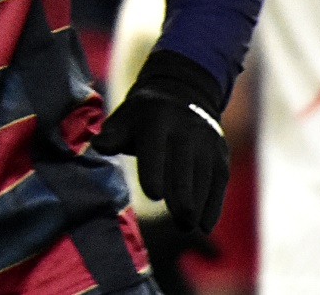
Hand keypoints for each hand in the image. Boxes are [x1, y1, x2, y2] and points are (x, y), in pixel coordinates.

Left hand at [94, 49, 229, 234]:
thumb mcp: (124, 117)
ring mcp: (206, 141)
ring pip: (204, 176)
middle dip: (183, 195)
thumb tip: (99, 146)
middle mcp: (186, 129)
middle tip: (180, 221)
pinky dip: (214, 203)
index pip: (155, 148)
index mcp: (156, 119)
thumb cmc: (142, 116)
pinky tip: (205, 224)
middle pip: (185, 166)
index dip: (155, 172)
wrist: (182, 92)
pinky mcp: (220, 153)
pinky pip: (219, 180)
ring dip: (198, 204)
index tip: (153, 196)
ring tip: (187, 226)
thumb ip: (112, 135)